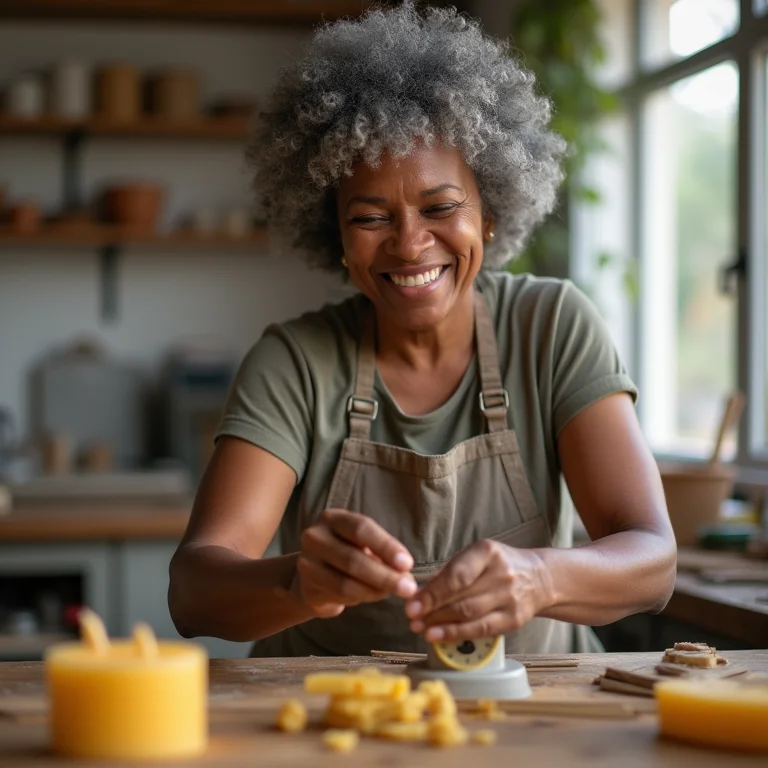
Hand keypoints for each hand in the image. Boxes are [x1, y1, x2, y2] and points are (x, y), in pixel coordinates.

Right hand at [292, 508, 417, 618]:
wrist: (316, 575)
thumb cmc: (348, 552)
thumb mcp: (363, 544)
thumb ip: (382, 553)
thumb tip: (405, 572)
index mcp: (332, 518)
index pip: (361, 529)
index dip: (386, 546)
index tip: (408, 564)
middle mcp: (314, 537)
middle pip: (353, 559)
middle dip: (385, 576)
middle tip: (408, 588)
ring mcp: (307, 564)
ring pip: (346, 583)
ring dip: (376, 591)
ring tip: (395, 593)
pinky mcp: (307, 589)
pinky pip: (339, 597)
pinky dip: (362, 598)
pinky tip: (375, 595)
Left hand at [404, 540, 554, 641]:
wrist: (539, 578)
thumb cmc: (498, 566)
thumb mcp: (477, 556)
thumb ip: (451, 571)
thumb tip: (420, 592)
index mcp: (488, 552)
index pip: (457, 575)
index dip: (433, 591)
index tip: (412, 602)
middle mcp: (501, 574)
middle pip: (461, 597)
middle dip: (432, 608)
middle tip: (410, 616)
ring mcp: (509, 598)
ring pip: (469, 614)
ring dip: (440, 623)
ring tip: (419, 628)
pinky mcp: (513, 620)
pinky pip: (481, 629)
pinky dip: (456, 634)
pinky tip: (437, 636)